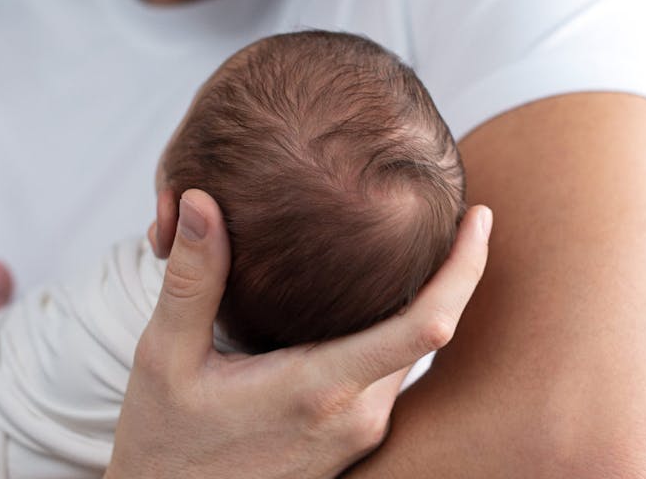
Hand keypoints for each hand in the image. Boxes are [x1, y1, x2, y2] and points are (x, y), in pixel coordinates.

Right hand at [106, 189, 490, 478]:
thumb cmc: (166, 444)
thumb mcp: (166, 359)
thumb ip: (193, 279)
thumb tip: (201, 201)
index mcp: (321, 388)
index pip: (426, 326)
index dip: (466, 268)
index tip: (480, 218)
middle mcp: (357, 415)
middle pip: (432, 334)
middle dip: (452, 275)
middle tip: (452, 213)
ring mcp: (358, 433)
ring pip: (411, 354)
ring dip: (424, 302)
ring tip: (417, 246)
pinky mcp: (350, 440)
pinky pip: (389, 375)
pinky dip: (398, 331)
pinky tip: (374, 301)